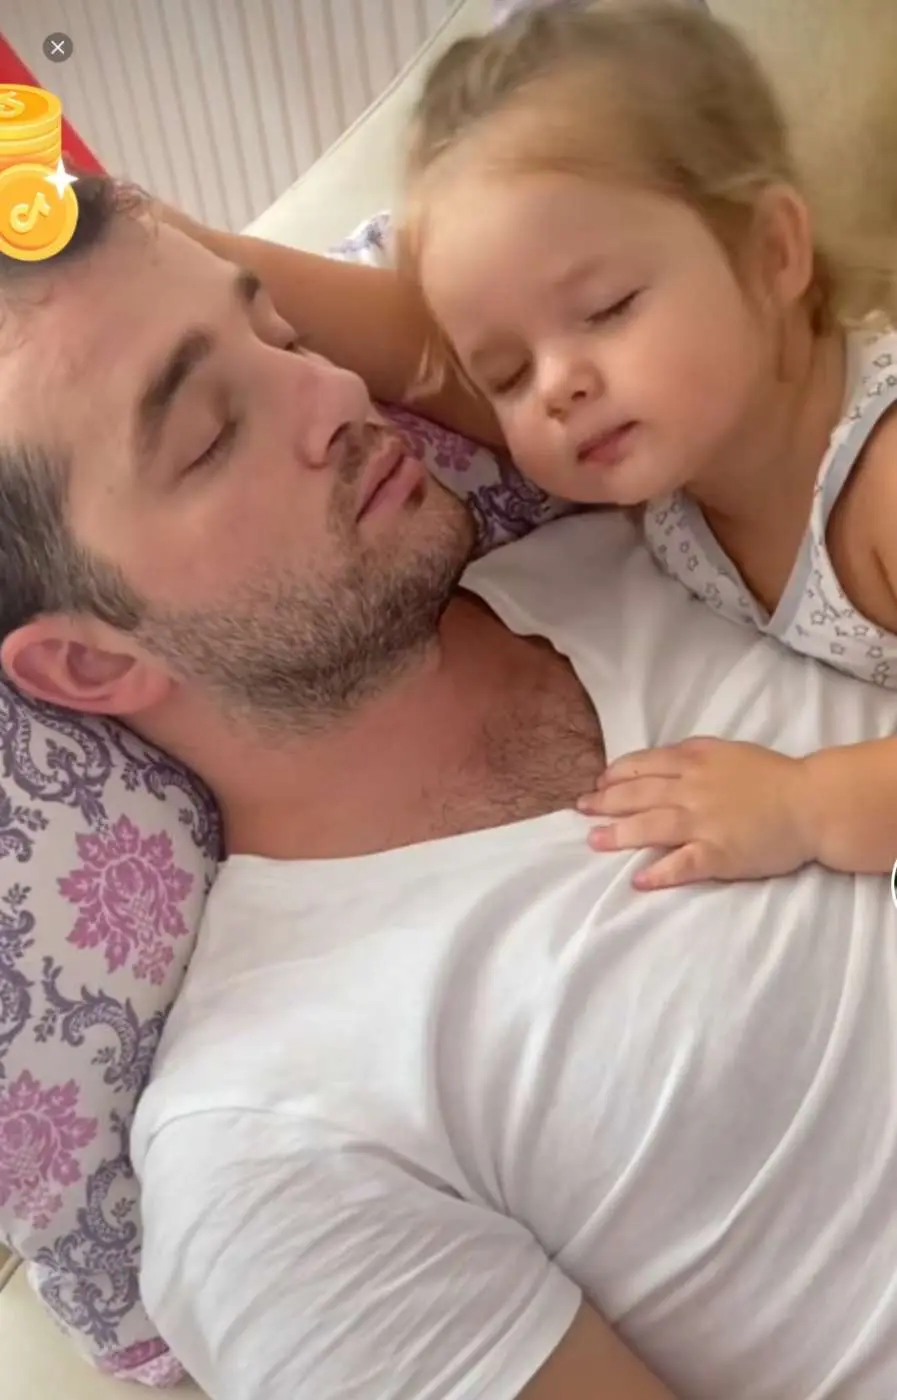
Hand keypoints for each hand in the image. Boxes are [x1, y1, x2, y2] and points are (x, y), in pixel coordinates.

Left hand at [578, 738, 812, 888]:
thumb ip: (691, 755)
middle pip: (639, 795)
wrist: (812, 803)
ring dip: (619, 834)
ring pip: (652, 827)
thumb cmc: (772, 776)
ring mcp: (705, 823)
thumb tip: (655, 762)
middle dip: (605, 803)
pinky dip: (659, 872)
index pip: (644, 766)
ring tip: (594, 841)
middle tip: (582, 810)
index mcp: (695, 762)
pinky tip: (638, 879)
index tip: (598, 784)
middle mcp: (693, 790)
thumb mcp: (727, 751)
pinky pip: (682, 864)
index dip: (616, 775)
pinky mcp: (720, 854)